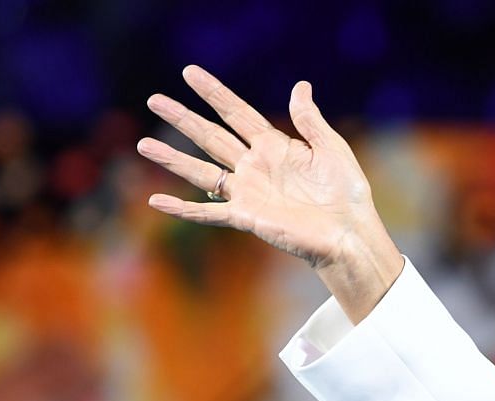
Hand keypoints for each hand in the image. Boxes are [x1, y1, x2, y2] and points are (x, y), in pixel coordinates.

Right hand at [138, 66, 401, 319]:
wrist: (352, 234)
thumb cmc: (348, 195)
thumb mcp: (332, 149)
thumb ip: (310, 121)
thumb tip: (300, 86)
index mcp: (275, 146)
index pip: (236, 113)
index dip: (214, 92)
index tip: (189, 72)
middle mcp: (255, 166)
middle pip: (211, 136)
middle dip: (182, 118)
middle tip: (153, 99)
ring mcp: (249, 192)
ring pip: (201, 171)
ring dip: (172, 159)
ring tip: (142, 145)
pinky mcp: (248, 217)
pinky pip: (209, 213)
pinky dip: (183, 209)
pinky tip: (156, 201)